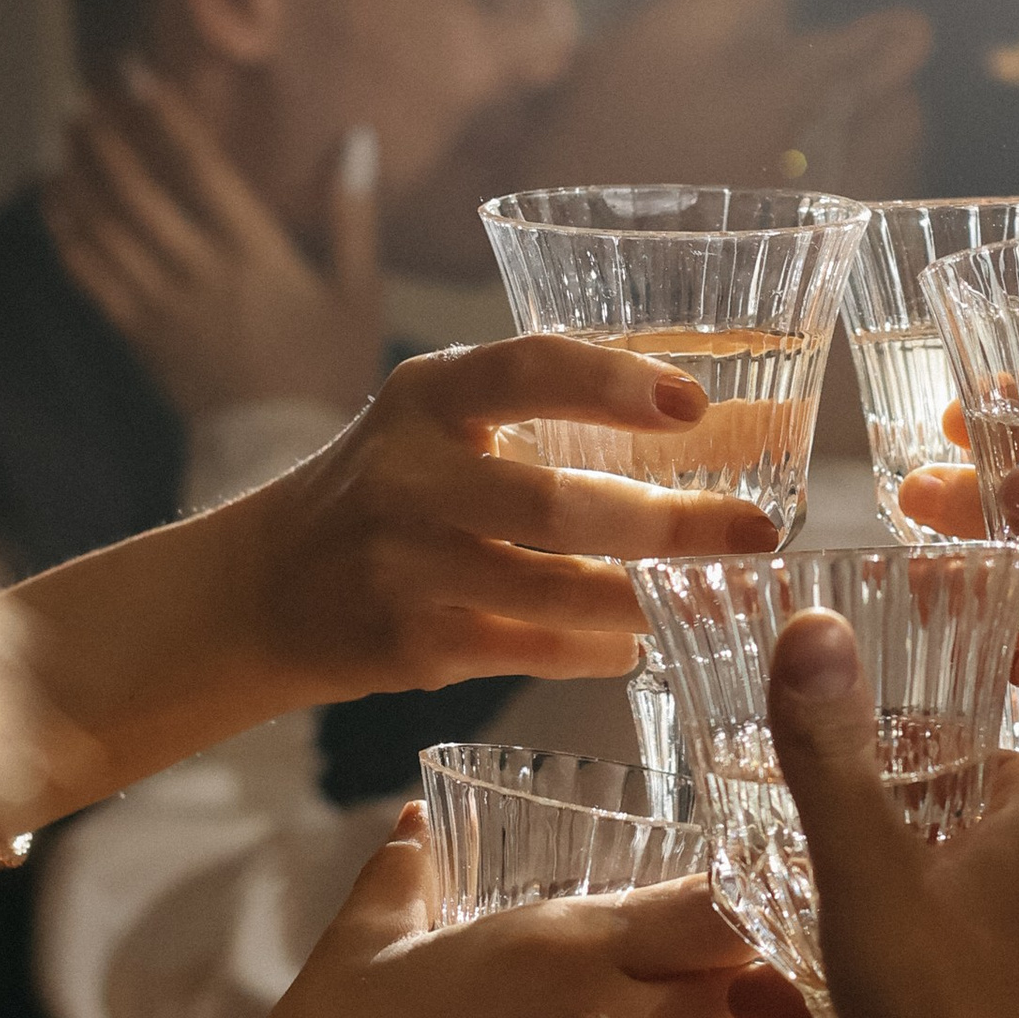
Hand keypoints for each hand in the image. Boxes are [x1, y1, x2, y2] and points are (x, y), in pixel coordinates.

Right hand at [0, 332, 778, 832]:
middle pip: (555, 506)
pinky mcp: (413, 644)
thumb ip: (540, 414)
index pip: (527, 368)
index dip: (615, 383)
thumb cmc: (388, 489)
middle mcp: (409, 476)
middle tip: (755, 531)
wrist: (263, 589)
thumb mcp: (437, 423)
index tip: (695, 405)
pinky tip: (639, 640)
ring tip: (719, 595)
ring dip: (648, 600)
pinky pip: (535, 649)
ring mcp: (406, 566)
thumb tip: (716, 427)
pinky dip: (600, 648)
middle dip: (668, 524)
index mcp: (427, 398)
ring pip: (557, 593)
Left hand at [43, 59, 385, 415]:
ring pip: (105, 229)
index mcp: (257, 256)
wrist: (288, 453)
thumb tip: (356, 138)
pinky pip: (91, 278)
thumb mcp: (359, 293)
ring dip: (77, 175)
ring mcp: (163, 307)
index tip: (136, 72)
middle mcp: (201, 274)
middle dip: (106, 136)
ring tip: (58, 132)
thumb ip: (352, 214)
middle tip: (83, 91)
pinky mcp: (140, 337)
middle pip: (137, 191)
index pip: (200, 169)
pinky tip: (53, 201)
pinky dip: (67, 235)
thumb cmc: (332, 368)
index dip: (164, 116)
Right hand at [758, 610, 1018, 1017]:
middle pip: (937, 837)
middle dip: (849, 863)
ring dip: (846, 939)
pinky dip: (869, 998)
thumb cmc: (936, 1001)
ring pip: (924, 919)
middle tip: (782, 881)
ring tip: (776, 968)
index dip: (886, 764)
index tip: (816, 789)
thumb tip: (812, 627)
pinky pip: (930, 985)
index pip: (965, 753)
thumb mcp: (863, 864)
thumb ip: (830, 751)